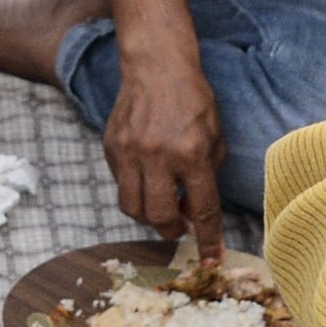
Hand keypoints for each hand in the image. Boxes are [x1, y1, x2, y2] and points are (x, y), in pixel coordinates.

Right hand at [104, 44, 224, 256]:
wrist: (156, 66)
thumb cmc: (193, 100)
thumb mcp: (214, 136)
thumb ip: (208, 175)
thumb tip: (196, 211)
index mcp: (191, 153)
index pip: (202, 209)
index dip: (209, 239)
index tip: (211, 260)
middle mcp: (157, 156)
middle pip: (158, 217)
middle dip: (171, 230)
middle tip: (179, 224)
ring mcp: (128, 152)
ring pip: (131, 208)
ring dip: (148, 216)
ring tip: (161, 205)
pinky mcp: (110, 147)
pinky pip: (120, 184)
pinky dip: (135, 190)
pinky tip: (147, 177)